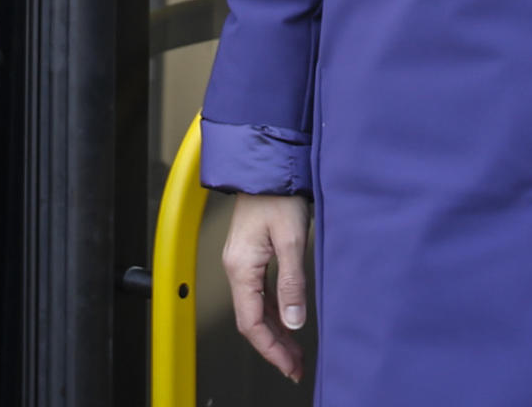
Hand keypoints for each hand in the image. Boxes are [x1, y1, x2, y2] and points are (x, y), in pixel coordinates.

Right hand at [222, 192, 312, 380]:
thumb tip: (294, 322)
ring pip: (255, 308)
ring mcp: (242, 262)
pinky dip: (274, 312)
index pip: (251, 323)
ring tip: (295, 350)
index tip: (288, 365)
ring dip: (274, 331)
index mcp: (241, 268)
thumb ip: (292, 283)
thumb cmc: (277, 195)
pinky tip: (288, 320)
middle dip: (273, 346)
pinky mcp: (250, 254)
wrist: (267, 164)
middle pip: (251, 320)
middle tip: (295, 366)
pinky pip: (259, 293)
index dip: (270, 349)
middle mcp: (236, 268)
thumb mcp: (291, 239)